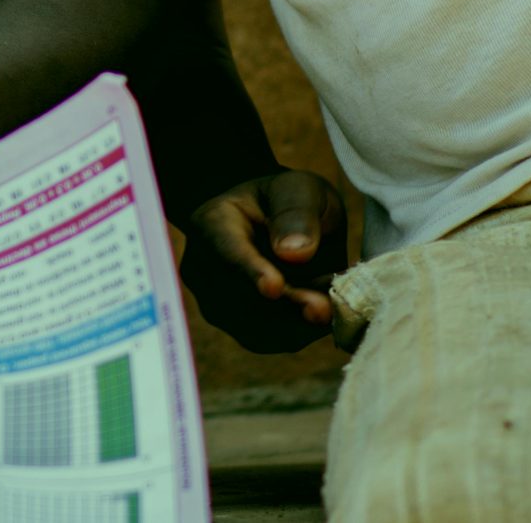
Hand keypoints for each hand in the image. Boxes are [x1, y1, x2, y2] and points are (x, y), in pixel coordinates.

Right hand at [179, 169, 346, 351]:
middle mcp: (202, 266)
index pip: (226, 250)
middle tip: (325, 309)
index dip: (249, 270)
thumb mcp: (300, 190)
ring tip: (328, 300)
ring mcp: (214, 301)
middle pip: (240, 297)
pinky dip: (299, 331)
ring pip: (255, 327)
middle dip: (287, 306)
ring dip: (298, 322)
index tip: (273, 286)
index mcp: (212, 222)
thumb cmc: (289, 200)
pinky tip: (317, 309)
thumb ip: (297, 214)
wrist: (274, 223)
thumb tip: (295, 254)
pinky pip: (269, 340)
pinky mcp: (237, 327)